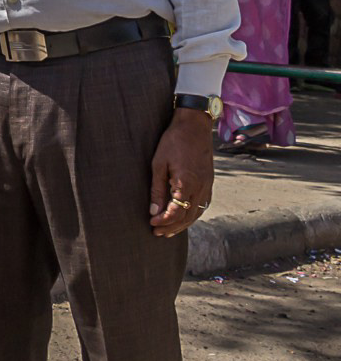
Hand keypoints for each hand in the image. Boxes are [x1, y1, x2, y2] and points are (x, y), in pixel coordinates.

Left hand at [148, 108, 214, 236]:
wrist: (195, 126)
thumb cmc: (173, 142)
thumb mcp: (158, 164)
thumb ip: (157, 189)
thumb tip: (153, 211)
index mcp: (187, 183)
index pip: (176, 212)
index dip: (164, 221)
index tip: (151, 224)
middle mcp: (201, 188)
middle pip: (187, 217)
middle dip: (172, 227)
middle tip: (157, 233)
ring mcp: (208, 185)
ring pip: (197, 213)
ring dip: (182, 224)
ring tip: (168, 231)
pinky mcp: (209, 182)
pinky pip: (202, 205)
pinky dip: (192, 215)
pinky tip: (183, 217)